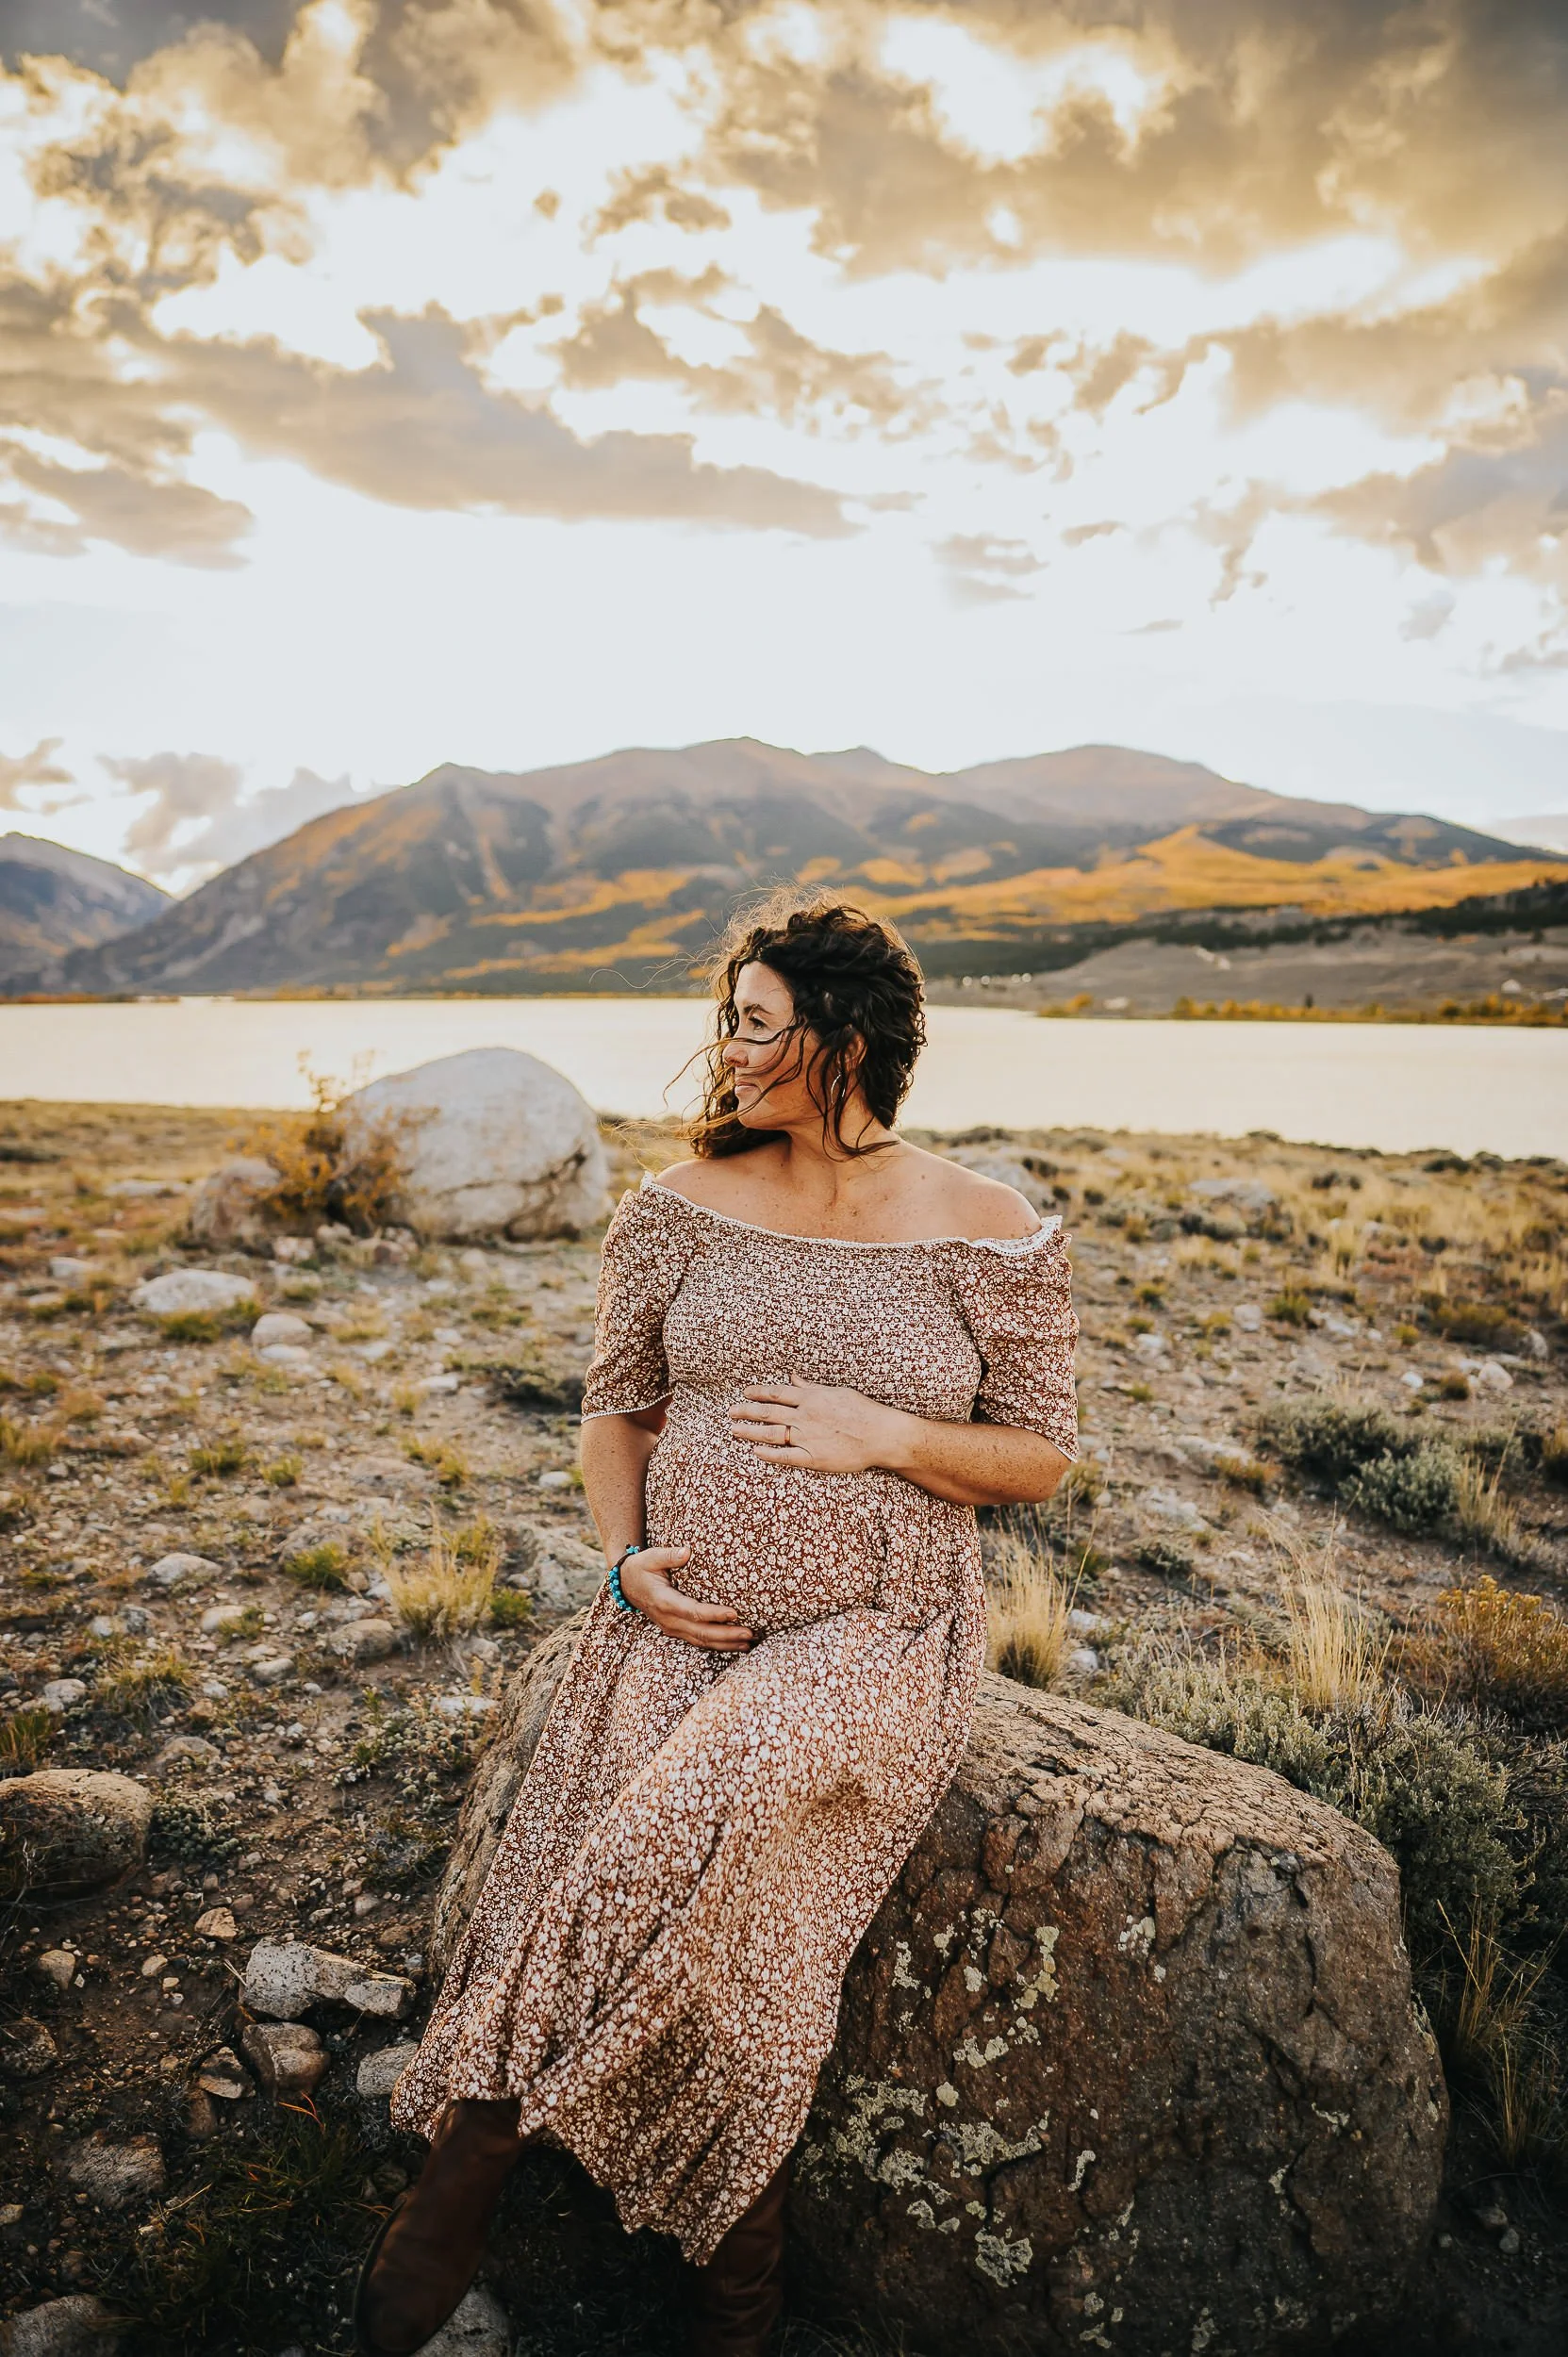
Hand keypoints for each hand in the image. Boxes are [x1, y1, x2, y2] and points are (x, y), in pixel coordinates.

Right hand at [617, 1545, 754, 1650]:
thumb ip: (668, 1555)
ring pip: (701, 1641)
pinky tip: (735, 1645)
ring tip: (748, 1644)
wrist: (626, 1584)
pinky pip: (698, 1641)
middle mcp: (669, 1620)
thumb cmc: (642, 1568)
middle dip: (727, 1635)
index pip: (693, 1612)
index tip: (734, 1613)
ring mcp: (672, 1628)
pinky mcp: (676, 1630)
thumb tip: (687, 1552)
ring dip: (725, 1644)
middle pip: (701, 1632)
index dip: (714, 1614)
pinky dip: (717, 1645)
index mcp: (664, 1601)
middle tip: (750, 1633)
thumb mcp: (651, 1557)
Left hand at [731, 1381, 909, 1475]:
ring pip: (771, 1433)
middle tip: (730, 1412)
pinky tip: (755, 1452)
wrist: (880, 1434)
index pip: (776, 1393)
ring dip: (750, 1431)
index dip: (758, 1392)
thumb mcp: (836, 1392)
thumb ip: (812, 1387)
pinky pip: (786, 1456)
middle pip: (768, 1412)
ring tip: (734, 1430)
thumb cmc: (862, 1410)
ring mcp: (807, 1437)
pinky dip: (769, 1454)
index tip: (745, 1392)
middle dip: (746, 1411)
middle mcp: (805, 1417)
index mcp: (811, 1398)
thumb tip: (794, 1378)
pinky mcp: (813, 1458)